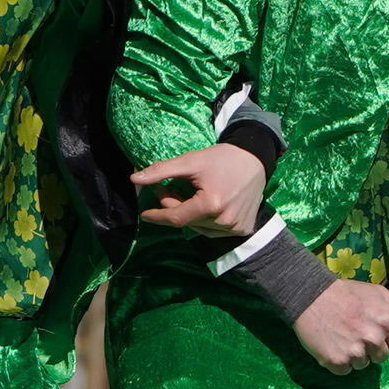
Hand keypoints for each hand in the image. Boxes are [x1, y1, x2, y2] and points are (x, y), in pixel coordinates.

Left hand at [132, 143, 267, 236]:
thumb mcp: (190, 161)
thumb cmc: (221, 158)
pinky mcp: (243, 228)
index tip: (145, 214)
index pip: (176, 217)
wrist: (255, 158)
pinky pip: (216, 230)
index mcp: (211, 204)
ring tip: (188, 197)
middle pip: (188, 221)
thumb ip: (161, 171)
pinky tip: (206, 206)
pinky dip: (206, 221)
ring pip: (201, 228)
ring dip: (190, 215)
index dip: (158, 215)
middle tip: (166, 189)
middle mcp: (224, 220)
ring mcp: (235, 227)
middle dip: (173, 207)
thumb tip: (134, 179)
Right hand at [293, 277, 388, 372]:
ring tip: (342, 336)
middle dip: (371, 348)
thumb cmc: (346, 293)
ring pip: (363, 365)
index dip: (387, 338)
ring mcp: (355, 351)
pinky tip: (333, 345)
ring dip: (355, 355)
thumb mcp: (378, 292)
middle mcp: (373, 338)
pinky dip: (339, 362)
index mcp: (387, 321)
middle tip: (355, 332)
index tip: (375, 331)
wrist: (310, 296)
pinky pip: (345, 371)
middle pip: (381, 357)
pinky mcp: (337, 361)